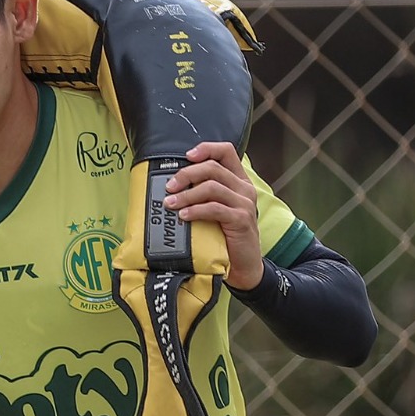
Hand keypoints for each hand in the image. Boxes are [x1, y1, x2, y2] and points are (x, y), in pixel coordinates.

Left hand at [164, 142, 263, 290]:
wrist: (243, 266)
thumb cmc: (225, 238)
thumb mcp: (217, 211)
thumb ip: (205, 195)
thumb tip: (175, 185)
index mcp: (239, 182)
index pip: (226, 152)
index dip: (206, 149)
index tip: (186, 156)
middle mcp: (244, 189)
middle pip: (213, 168)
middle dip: (187, 174)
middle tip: (170, 187)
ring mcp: (245, 204)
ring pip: (212, 187)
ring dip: (187, 194)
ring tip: (171, 204)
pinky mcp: (241, 220)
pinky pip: (215, 208)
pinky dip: (196, 210)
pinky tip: (184, 216)